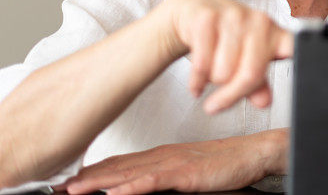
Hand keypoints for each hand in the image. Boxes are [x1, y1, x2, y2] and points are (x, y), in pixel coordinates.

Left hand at [59, 129, 287, 194]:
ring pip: (129, 173)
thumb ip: (162, 177)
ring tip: (73, 190)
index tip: (65, 181)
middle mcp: (162, 156)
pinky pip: (156, 180)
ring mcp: (174, 162)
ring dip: (99, 182)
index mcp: (160, 155)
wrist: (253, 153)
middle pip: (116, 167)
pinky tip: (117, 191)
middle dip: (84, 178)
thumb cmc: (225, 164)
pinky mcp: (188, 172)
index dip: (90, 172)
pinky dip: (133, 185)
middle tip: (55, 186)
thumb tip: (135, 187)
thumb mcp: (187, 171)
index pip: (118, 163)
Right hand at [155, 0, 293, 113]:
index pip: (296, 47)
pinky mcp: (208, 17)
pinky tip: (197, 82)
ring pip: (223, 72)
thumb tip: (264, 102)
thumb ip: (257, 84)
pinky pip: (202, 64)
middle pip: (251, 74)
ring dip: (212, 82)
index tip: (313, 72)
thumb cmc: (225, 39)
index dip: (305, 57)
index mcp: (275, 34)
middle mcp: (259, 22)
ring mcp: (234, 16)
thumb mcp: (245, 61)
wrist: (192, 14)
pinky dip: (196, 81)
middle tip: (219, 102)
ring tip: (211, 75)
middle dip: (230, 95)